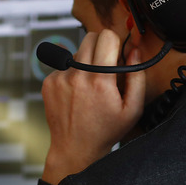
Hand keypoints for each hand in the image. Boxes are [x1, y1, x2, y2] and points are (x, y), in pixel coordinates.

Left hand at [40, 30, 144, 184]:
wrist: (75, 148)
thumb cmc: (105, 131)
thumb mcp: (132, 109)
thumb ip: (137, 77)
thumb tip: (134, 51)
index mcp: (100, 80)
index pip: (107, 36)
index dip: (115, 42)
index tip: (117, 54)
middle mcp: (77, 76)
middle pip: (90, 37)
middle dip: (101, 46)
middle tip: (106, 65)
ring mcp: (59, 78)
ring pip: (77, 52)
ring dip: (86, 61)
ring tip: (91, 84)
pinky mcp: (48, 83)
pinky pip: (64, 65)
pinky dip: (72, 73)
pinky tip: (78, 92)